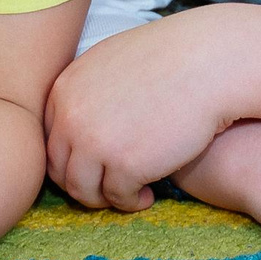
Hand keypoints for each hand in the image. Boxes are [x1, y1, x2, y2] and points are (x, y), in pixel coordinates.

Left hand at [46, 6, 260, 211]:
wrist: (211, 63)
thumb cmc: (173, 58)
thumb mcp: (113, 62)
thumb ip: (88, 91)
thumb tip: (78, 124)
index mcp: (65, 89)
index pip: (49, 139)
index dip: (72, 157)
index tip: (96, 163)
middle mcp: (71, 116)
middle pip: (59, 169)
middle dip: (84, 183)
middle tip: (110, 186)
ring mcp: (95, 142)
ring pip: (83, 190)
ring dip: (104, 198)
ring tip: (130, 193)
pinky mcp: (125, 165)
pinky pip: (118, 197)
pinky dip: (131, 201)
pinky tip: (149, 194)